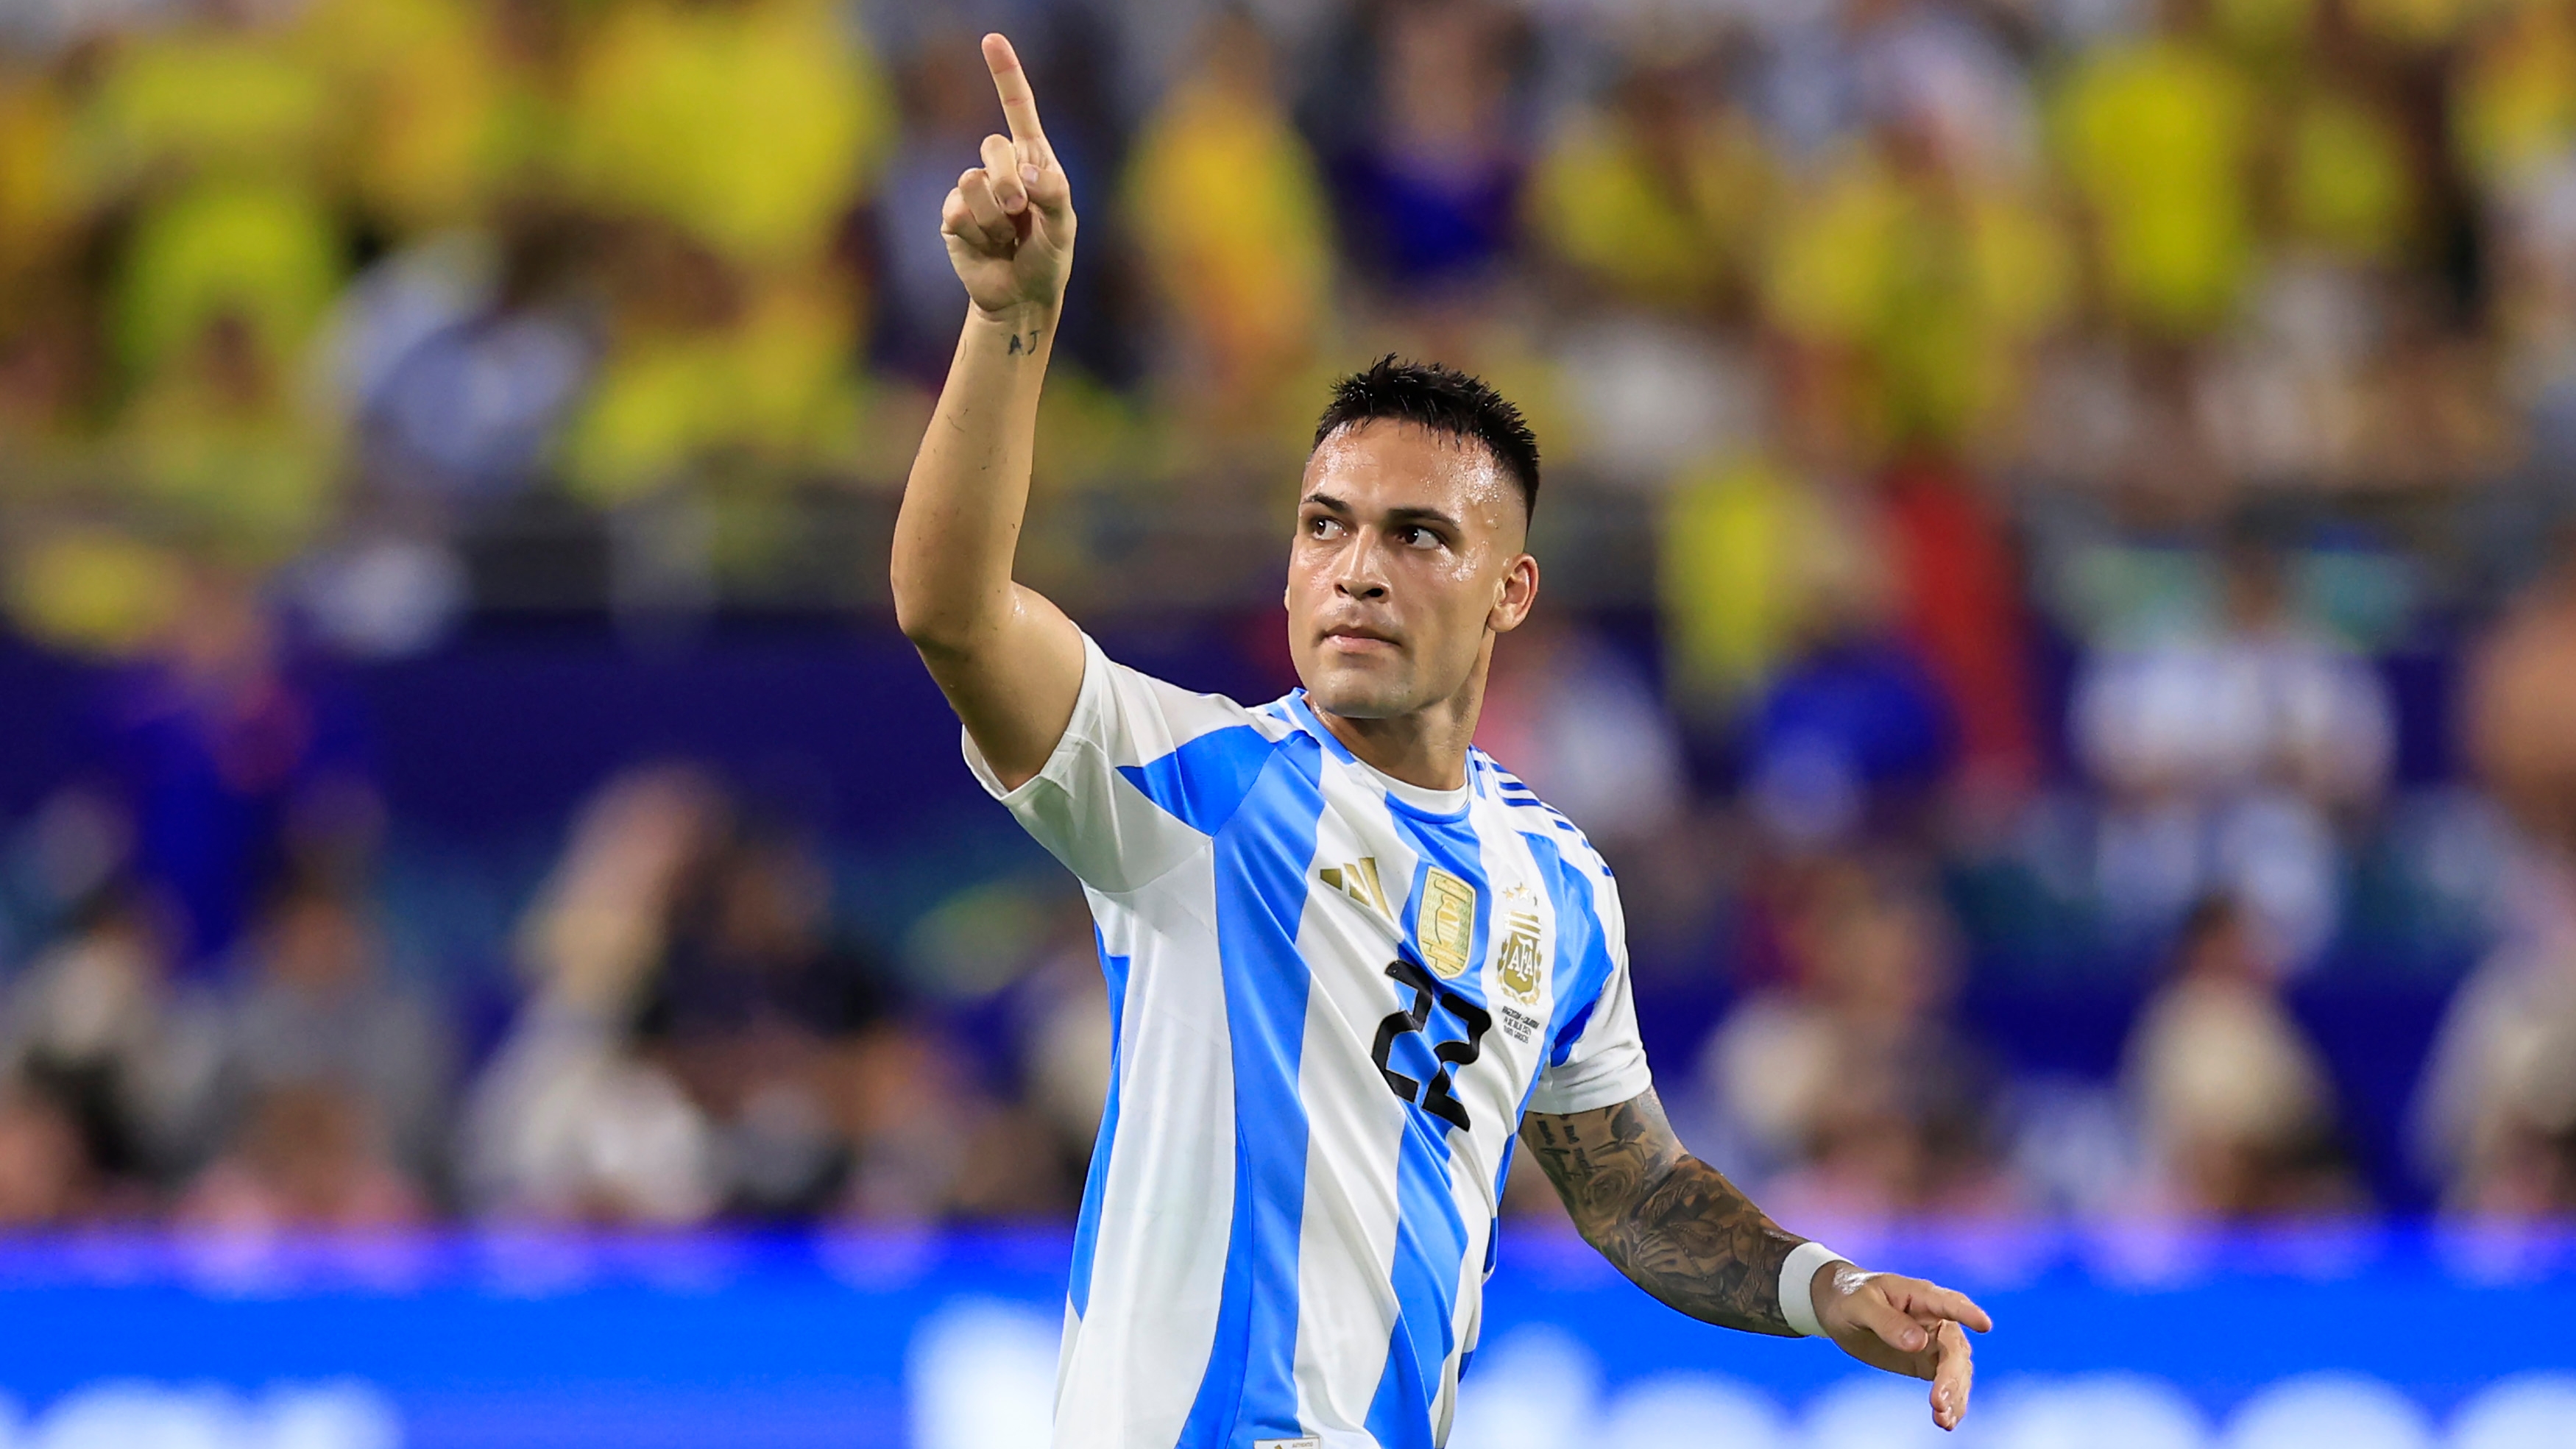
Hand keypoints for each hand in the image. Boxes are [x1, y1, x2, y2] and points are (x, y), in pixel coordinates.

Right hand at [941, 33, 1076, 319]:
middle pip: (992, 147)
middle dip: (1010, 183)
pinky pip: (957, 211)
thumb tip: (1027, 174)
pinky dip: (978, 233)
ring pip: (972, 180)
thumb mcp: (1064, 228)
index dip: (1005, 75)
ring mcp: (974, 190)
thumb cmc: (1048, 258)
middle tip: (1021, 213)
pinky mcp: (952, 215)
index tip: (992, 40)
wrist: (1020, 297)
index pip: (1019, 109)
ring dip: (995, 216)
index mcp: (1033, 161)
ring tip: (1007, 238)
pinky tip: (987, 247)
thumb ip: (1054, 194)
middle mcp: (1002, 168)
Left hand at [1811, 1263, 1993, 1431]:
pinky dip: (1951, 1403)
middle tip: (1938, 1401)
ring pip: (1957, 1371)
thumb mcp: (1860, 1305)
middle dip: (1951, 1376)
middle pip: (1955, 1348)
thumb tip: (1918, 1343)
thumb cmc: (1852, 1297)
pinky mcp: (1930, 1364)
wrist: (1842, 1311)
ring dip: (1955, 1395)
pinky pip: (1948, 1384)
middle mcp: (1937, 1320)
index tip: (1984, 1324)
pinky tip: (1946, 1422)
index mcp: (1922, 1295)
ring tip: (1943, 1419)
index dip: (1967, 1312)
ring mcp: (1937, 1343)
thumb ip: (1887, 1321)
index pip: (1949, 1302)